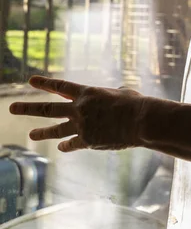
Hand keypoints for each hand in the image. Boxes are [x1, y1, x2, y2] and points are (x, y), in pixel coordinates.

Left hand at [9, 76, 147, 152]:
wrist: (140, 121)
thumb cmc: (135, 103)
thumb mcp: (120, 92)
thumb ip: (109, 94)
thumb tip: (111, 97)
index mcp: (87, 93)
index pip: (60, 87)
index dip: (44, 83)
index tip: (31, 81)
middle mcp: (79, 109)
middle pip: (48, 108)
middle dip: (28, 108)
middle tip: (12, 108)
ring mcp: (82, 126)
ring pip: (55, 129)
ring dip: (42, 132)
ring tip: (31, 134)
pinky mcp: (88, 141)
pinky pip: (72, 144)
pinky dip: (66, 145)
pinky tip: (61, 147)